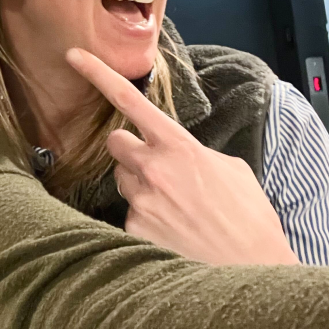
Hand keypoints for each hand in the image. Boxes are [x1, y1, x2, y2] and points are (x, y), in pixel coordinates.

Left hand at [65, 47, 298, 265]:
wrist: (255, 272)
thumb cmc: (250, 221)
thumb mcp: (233, 171)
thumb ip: (198, 154)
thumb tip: (181, 155)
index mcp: (179, 147)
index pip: (129, 101)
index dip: (98, 74)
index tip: (74, 56)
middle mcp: (153, 170)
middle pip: (116, 144)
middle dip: (131, 152)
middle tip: (157, 170)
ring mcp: (140, 203)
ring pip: (123, 182)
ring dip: (142, 190)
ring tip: (177, 212)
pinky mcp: (133, 233)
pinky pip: (130, 219)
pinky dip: (147, 225)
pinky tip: (174, 236)